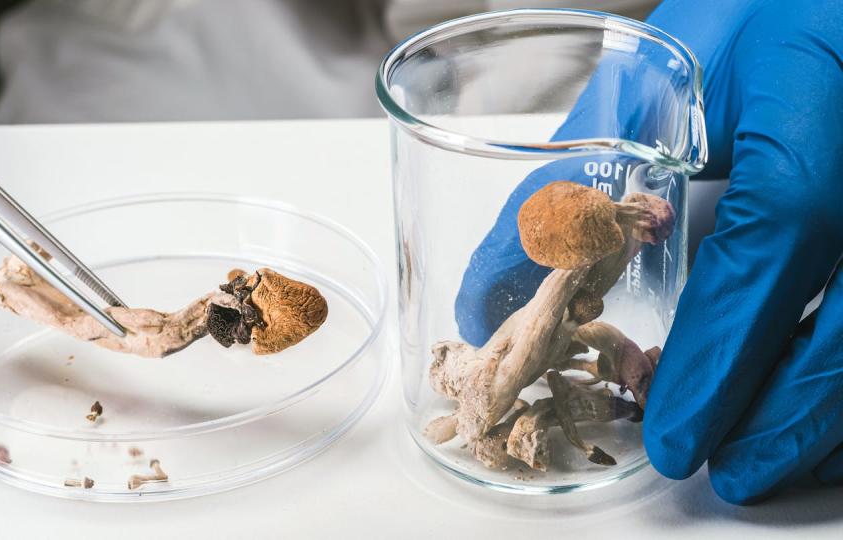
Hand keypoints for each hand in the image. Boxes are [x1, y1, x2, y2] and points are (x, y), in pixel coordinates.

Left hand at [455, 0, 842, 503]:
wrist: (836, 5)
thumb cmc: (760, 17)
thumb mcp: (657, 77)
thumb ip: (573, 179)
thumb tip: (491, 281)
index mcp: (811, 122)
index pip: (773, 251)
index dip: (723, 358)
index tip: (678, 436)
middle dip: (782, 419)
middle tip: (720, 470)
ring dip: (817, 413)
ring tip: (756, 457)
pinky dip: (838, 372)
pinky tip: (803, 402)